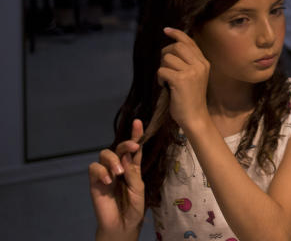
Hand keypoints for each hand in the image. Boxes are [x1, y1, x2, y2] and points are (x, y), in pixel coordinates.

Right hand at [89, 119, 144, 237]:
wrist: (121, 225)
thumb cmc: (134, 208)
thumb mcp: (138, 189)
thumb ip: (133, 172)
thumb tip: (127, 156)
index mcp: (133, 167)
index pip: (134, 149)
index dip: (136, 134)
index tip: (138, 122)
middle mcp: (119, 167)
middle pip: (118, 147)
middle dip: (125, 144)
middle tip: (132, 148)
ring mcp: (106, 173)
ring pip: (104, 154)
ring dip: (112, 159)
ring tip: (118, 173)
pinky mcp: (95, 182)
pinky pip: (94, 168)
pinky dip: (101, 171)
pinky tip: (108, 181)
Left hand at [157, 27, 210, 132]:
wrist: (195, 117)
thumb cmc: (191, 98)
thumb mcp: (194, 77)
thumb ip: (187, 63)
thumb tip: (170, 49)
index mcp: (204, 62)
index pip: (189, 42)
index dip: (177, 34)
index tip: (166, 30)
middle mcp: (200, 64)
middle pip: (176, 46)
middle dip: (165, 54)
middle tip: (165, 67)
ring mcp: (191, 72)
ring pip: (167, 58)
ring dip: (162, 68)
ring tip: (165, 80)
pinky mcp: (181, 80)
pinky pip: (162, 70)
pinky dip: (159, 78)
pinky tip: (164, 86)